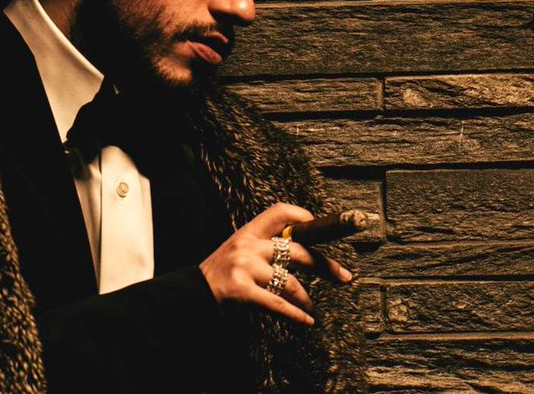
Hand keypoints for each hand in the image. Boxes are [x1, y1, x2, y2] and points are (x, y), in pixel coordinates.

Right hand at [198, 203, 353, 325]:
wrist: (189, 295)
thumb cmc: (218, 276)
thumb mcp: (237, 252)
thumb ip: (263, 247)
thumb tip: (302, 252)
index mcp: (247, 232)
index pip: (280, 212)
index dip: (303, 217)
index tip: (320, 226)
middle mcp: (247, 245)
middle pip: (298, 250)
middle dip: (325, 265)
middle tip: (344, 277)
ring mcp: (244, 267)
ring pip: (290, 282)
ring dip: (305, 298)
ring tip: (310, 307)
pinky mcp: (241, 290)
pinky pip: (278, 303)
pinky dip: (296, 315)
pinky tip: (307, 321)